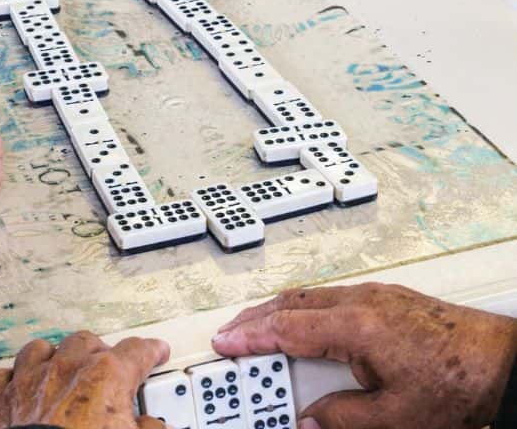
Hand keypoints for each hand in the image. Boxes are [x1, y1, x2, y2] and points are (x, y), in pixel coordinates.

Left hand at [0, 331, 169, 428]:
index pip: (137, 351)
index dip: (151, 350)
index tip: (155, 351)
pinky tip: (18, 383)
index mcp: (106, 375)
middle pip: (86, 342)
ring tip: (62, 365)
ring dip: (53, 356)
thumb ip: (150, 428)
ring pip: (40, 350)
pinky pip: (3, 376)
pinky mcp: (1, 398)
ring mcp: (31, 380)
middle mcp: (67, 368)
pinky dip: (12, 379)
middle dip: (99, 351)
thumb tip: (155, 428)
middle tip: (109, 364)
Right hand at [212, 283, 516, 428]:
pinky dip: (306, 309)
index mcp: (357, 326)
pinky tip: (306, 325)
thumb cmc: (463, 383)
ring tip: (260, 331)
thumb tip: (310, 420)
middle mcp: (363, 302)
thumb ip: (343, 418)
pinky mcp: (391, 299)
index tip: (225, 343)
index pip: (286, 327)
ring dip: (280, 312)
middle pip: (292, 303)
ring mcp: (378, 296)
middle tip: (231, 335)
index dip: (250, 336)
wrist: (507, 362)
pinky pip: (332, 297)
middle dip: (256, 318)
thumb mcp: (397, 418)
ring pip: (311, 297)